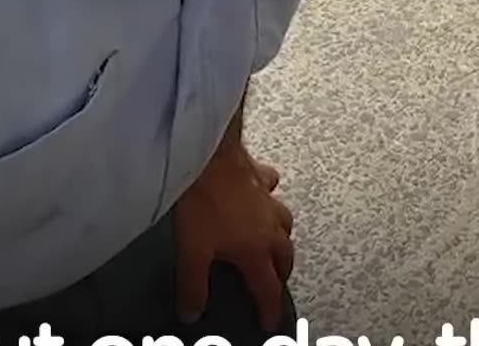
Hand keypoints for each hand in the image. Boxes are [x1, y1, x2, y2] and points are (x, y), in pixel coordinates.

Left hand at [174, 146, 294, 330]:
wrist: (210, 156)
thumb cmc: (203, 203)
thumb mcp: (192, 251)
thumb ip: (194, 285)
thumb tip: (192, 314)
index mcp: (255, 251)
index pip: (268, 288)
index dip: (269, 308)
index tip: (269, 322)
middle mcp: (269, 228)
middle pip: (286, 257)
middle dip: (282, 273)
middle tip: (275, 283)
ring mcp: (268, 201)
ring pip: (286, 224)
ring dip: (283, 237)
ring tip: (274, 242)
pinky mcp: (261, 177)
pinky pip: (272, 190)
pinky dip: (270, 196)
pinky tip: (261, 196)